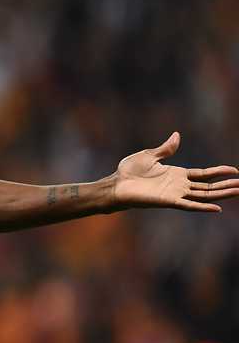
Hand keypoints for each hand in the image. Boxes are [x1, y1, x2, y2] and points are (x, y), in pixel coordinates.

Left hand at [113, 132, 238, 211]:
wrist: (116, 184)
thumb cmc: (129, 171)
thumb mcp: (149, 156)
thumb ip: (166, 149)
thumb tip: (177, 135)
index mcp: (177, 174)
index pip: (204, 174)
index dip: (219, 172)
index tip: (235, 171)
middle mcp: (179, 185)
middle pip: (208, 186)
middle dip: (226, 185)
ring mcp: (175, 194)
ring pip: (203, 195)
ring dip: (221, 194)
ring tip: (238, 191)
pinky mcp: (168, 201)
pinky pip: (189, 205)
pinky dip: (202, 206)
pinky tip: (217, 208)